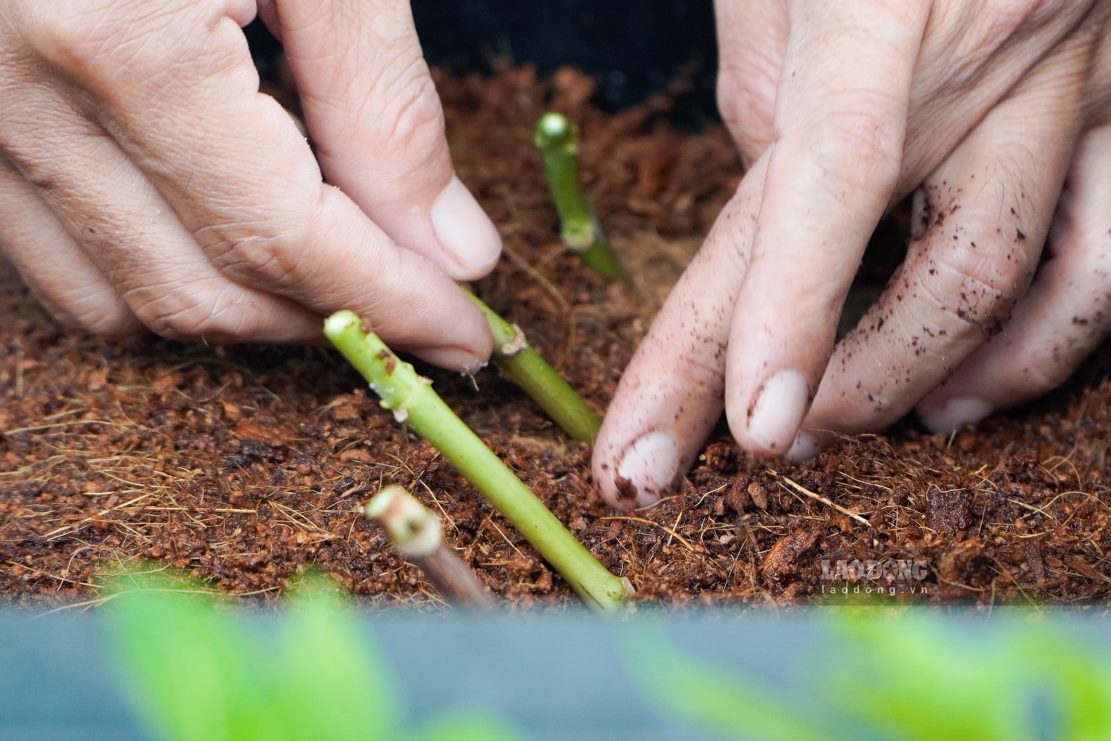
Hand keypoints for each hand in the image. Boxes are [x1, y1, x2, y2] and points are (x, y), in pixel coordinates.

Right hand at [0, 0, 501, 369]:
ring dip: (256, 311)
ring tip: (345, 276)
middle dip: (333, 318)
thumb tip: (453, 249)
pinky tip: (238, 239)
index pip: (286, 241)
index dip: (392, 304)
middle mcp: (21, 97)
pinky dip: (166, 277)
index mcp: (120, 40)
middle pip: (209, 290)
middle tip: (426, 305)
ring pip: (131, 300)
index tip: (470, 334)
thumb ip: (385, 106)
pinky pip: (61, 264)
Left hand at [594, 0, 1110, 506]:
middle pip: (922, 268)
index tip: (743, 427)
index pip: (823, 188)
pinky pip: (1109, 255)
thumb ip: (770, 94)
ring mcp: (1076, 86)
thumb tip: (775, 210)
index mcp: (880, 14)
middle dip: (835, 385)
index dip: (781, 315)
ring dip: (936, 379)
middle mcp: (993, 62)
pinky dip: (1046, 345)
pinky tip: (978, 385)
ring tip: (856, 429)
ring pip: (1029, 281)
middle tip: (758, 442)